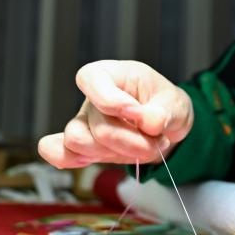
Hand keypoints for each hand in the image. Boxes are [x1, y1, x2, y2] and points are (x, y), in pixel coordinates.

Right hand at [37, 60, 193, 167]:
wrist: (165, 128)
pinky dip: (72, 160)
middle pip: (96, 124)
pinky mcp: (83, 148)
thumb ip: (165, 111)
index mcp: (113, 74)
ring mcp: (84, 123)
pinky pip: (59, 153)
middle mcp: (92, 98)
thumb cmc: (165, 105)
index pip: (91, 78)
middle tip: (158, 141)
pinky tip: (96, 160)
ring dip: (117, 153)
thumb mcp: (176, 103)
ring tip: (142, 149)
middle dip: (132, 141)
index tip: (136, 113)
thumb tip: (151, 122)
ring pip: (80, 142)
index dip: (109, 99)